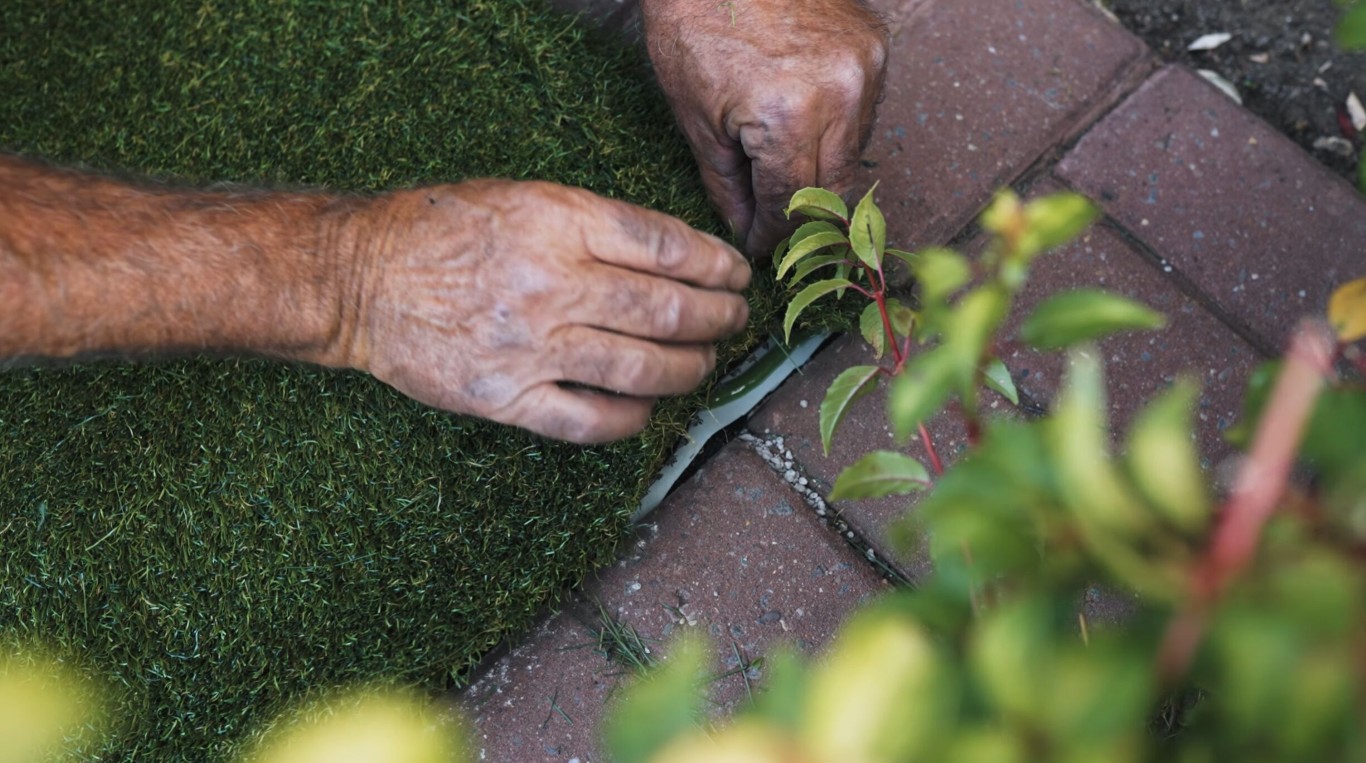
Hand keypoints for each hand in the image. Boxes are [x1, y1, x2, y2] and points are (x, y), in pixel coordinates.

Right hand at [336, 180, 751, 443]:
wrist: (359, 278)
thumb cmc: (440, 230)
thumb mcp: (522, 197)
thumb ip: (594, 224)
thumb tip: (676, 258)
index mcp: (558, 222)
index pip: (667, 247)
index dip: (718, 265)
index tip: (736, 274)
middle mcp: (550, 284)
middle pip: (668, 311)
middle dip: (720, 319)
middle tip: (736, 320)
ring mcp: (529, 347)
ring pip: (642, 369)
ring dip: (690, 369)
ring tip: (705, 362)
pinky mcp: (505, 399)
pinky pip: (591, 421)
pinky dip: (632, 418)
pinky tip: (648, 407)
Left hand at [641, 0, 887, 257]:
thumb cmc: (692, 21)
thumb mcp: (694, 116)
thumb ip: (726, 184)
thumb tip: (747, 229)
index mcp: (789, 116)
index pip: (791, 203)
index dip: (772, 233)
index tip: (760, 246)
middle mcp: (841, 95)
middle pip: (833, 187)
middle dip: (800, 213)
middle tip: (774, 225)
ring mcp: (865, 67)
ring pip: (854, 153)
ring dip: (821, 173)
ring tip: (783, 176)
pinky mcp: (875, 47)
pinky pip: (862, 113)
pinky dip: (836, 131)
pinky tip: (804, 129)